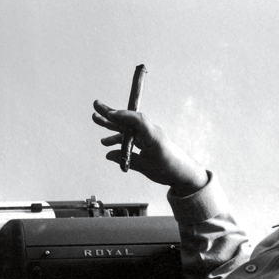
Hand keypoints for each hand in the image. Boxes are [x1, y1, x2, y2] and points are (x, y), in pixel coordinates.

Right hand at [92, 100, 208, 195]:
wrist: (183, 173)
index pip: (138, 120)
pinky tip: (107, 146)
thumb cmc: (169, 168)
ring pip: (126, 129)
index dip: (124, 116)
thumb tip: (108, 154)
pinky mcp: (145, 143)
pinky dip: (118, 141)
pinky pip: (129, 139)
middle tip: (96, 105)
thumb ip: (128, 160)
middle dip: (111, 113)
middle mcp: (149, 133)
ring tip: (96, 120)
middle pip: (127, 120)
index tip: (110, 114)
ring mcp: (146, 137)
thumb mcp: (147, 167)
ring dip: (111, 125)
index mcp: (153, 136)